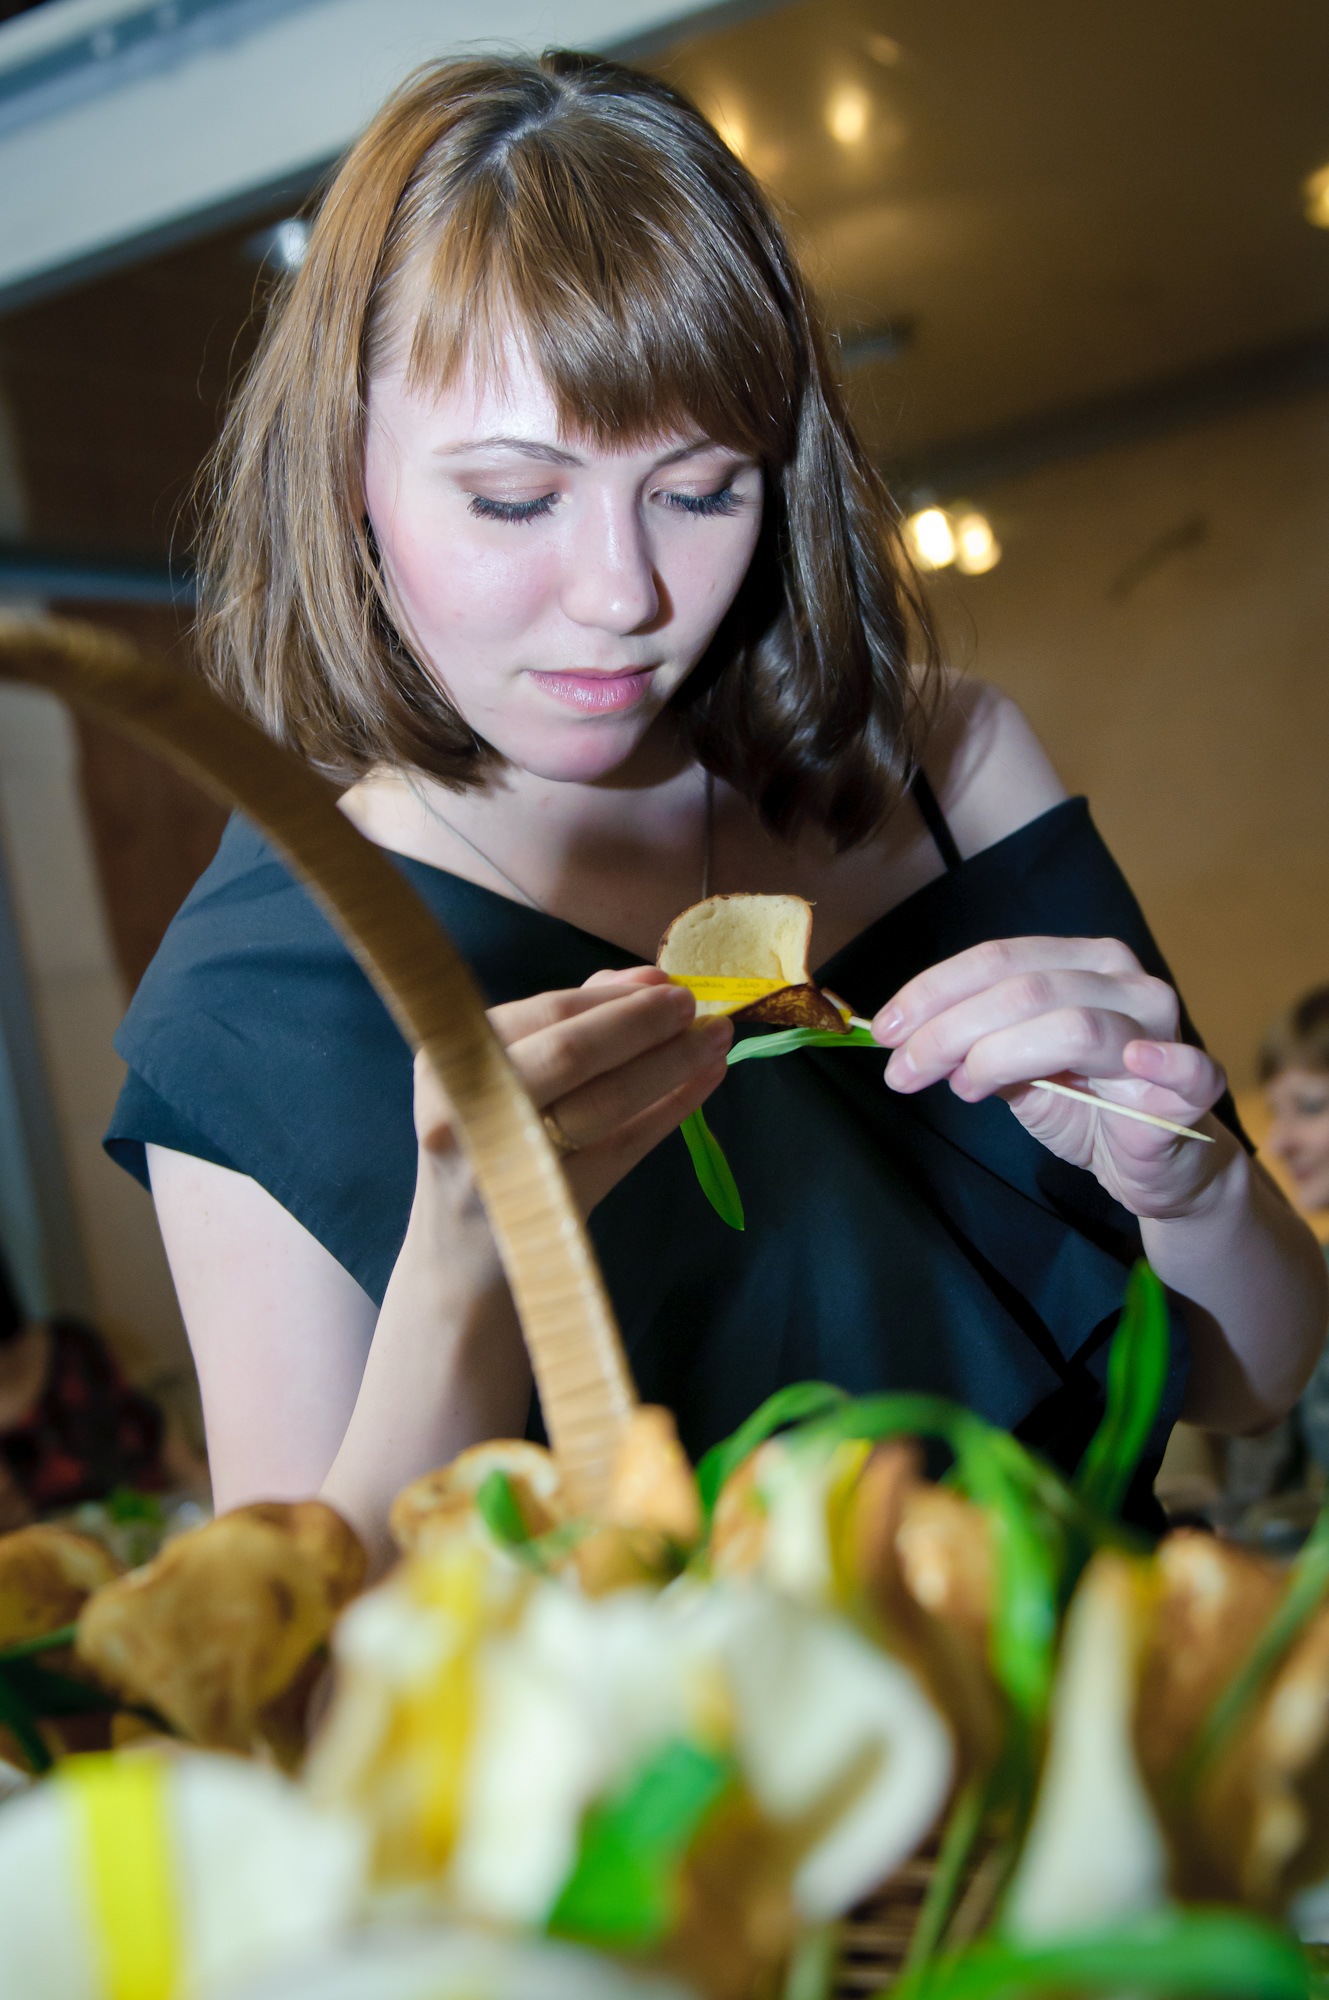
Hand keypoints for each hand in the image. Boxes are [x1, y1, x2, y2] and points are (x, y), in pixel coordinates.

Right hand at [416, 966, 731, 1215]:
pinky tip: (705, 1083)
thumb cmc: (491, 1143)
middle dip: (643, 1024)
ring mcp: (509, 1163)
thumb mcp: (503, 1075)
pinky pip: (626, 1147)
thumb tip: (646, 980)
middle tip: (695, 1008)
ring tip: (715, 1042)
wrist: (463, 1256)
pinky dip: (672, 1110)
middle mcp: (466, 1108)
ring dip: (671, 1064)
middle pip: (571, 1053)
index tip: (665, 982)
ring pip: (605, 1102)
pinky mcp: (552, 1205)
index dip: (614, 996)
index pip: (545, 1013)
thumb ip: (568, 1020)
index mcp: (449, 1059)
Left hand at [872, 937, 1230, 1219]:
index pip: (998, 959)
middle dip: (948, 1030)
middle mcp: (1124, 981)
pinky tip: (1134, 1060)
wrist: (1157, 1165)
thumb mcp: (1018, 1072)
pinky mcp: (1194, 1083)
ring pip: (1072, 1025)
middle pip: (1024, 990)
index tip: (883, 1030)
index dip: (934, 991)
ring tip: (963, 1088)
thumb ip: (975, 1047)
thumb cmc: (1088, 1108)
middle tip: (901, 1072)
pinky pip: (1184, 1065)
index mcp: (1081, 963)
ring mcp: (1162, 1027)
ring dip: (999, 1055)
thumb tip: (906, 1041)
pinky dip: (1160, 1059)